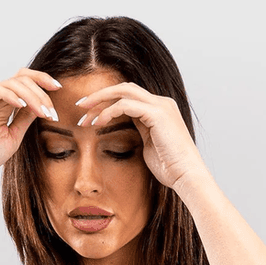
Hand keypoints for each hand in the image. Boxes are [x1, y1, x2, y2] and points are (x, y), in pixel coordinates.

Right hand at [0, 69, 61, 184]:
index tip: (60, 90)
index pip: (25, 85)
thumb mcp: (12, 138)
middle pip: (21, 79)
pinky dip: (10, 95)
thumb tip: (43, 105)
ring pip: (11, 84)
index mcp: (3, 105)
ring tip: (42, 111)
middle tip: (52, 109)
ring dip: (30, 95)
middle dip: (41, 89)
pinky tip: (22, 105)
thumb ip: (25, 120)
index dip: (42, 84)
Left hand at [74, 82, 208, 191]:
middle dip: (99, 96)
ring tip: (83, 117)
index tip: (88, 115)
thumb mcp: (150, 147)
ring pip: (123, 91)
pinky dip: (109, 112)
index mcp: (159, 109)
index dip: (106, 102)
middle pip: (124, 88)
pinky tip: (97, 123)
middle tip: (79, 107)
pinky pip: (125, 105)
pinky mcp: (157, 114)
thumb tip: (125, 132)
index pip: (129, 96)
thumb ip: (140, 133)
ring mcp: (160, 106)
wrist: (186, 176)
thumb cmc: (169, 168)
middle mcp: (161, 102)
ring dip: (99, 102)